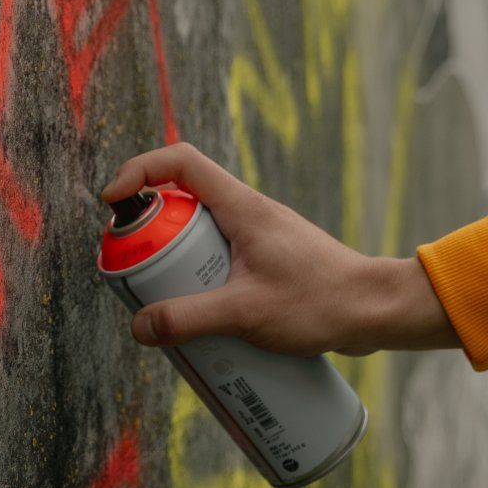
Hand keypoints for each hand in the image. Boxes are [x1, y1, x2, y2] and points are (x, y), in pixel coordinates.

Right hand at [100, 143, 458, 356]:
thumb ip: (188, 319)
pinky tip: (206, 324)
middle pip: (184, 204)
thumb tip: (140, 327)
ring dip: (179, 265)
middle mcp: (251, 214)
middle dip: (152, 236)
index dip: (138, 170)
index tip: (112, 202)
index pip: (181, 161)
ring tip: (168, 307)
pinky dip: (206, 283)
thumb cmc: (321, 303)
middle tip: (137, 274)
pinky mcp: (273, 265)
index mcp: (243, 207)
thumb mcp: (245, 313)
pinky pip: (226, 263)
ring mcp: (263, 239)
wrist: (376, 313)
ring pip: (205, 238)